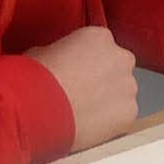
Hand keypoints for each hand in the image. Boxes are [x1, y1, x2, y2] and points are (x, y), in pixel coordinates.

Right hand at [27, 27, 138, 152]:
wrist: (36, 110)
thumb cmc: (33, 79)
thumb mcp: (39, 53)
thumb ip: (58, 53)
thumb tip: (56, 61)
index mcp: (99, 37)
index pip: (100, 47)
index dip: (86, 62)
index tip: (74, 74)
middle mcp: (121, 57)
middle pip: (117, 68)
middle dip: (103, 80)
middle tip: (81, 95)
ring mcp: (129, 85)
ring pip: (122, 93)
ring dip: (108, 101)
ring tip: (81, 114)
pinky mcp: (130, 112)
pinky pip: (122, 116)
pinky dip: (109, 122)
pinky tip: (88, 126)